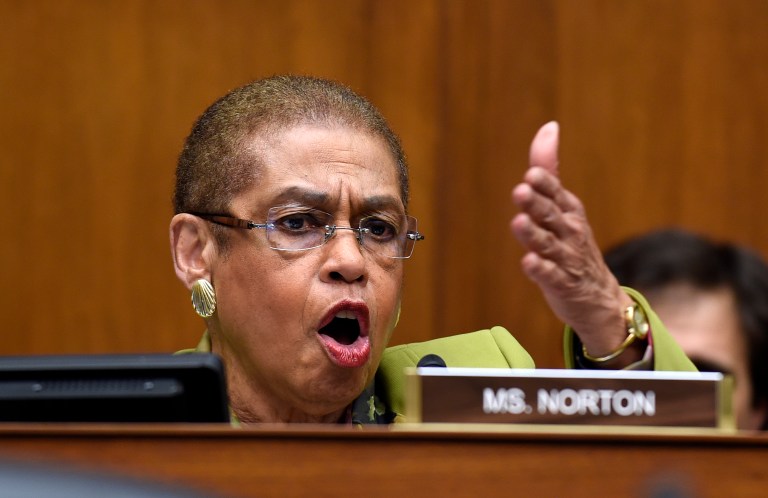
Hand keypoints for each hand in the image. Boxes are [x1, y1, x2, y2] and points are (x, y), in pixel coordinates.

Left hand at [510, 122, 639, 365]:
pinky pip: (549, 275)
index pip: (554, 192)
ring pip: (547, 243)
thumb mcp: (563, 206)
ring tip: (519, 222)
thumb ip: (549, 169)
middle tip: (521, 190)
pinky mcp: (560, 283)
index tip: (531, 174)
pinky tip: (528, 262)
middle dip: (536, 203)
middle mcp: (569, 231)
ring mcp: (565, 257)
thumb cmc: (572, 244)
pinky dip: (539, 269)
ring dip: (533, 234)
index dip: (543, 184)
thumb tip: (549, 126)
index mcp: (568, 210)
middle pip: (549, 214)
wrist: (598, 296)